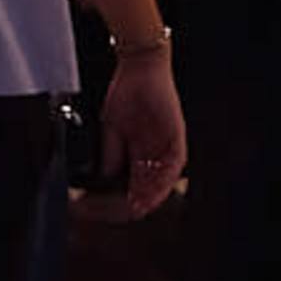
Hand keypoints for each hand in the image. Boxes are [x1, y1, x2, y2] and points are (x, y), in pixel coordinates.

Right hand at [94, 47, 188, 218]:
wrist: (139, 70)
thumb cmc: (125, 95)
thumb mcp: (111, 128)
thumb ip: (110, 154)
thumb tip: (103, 177)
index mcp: (140, 151)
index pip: (136, 180)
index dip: (127, 195)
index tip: (116, 206)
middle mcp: (156, 152)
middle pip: (151, 184)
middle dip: (139, 200)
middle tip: (129, 210)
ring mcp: (168, 146)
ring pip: (164, 179)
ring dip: (153, 194)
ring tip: (141, 205)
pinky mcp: (177, 138)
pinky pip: (175, 164)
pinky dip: (165, 178)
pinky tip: (155, 188)